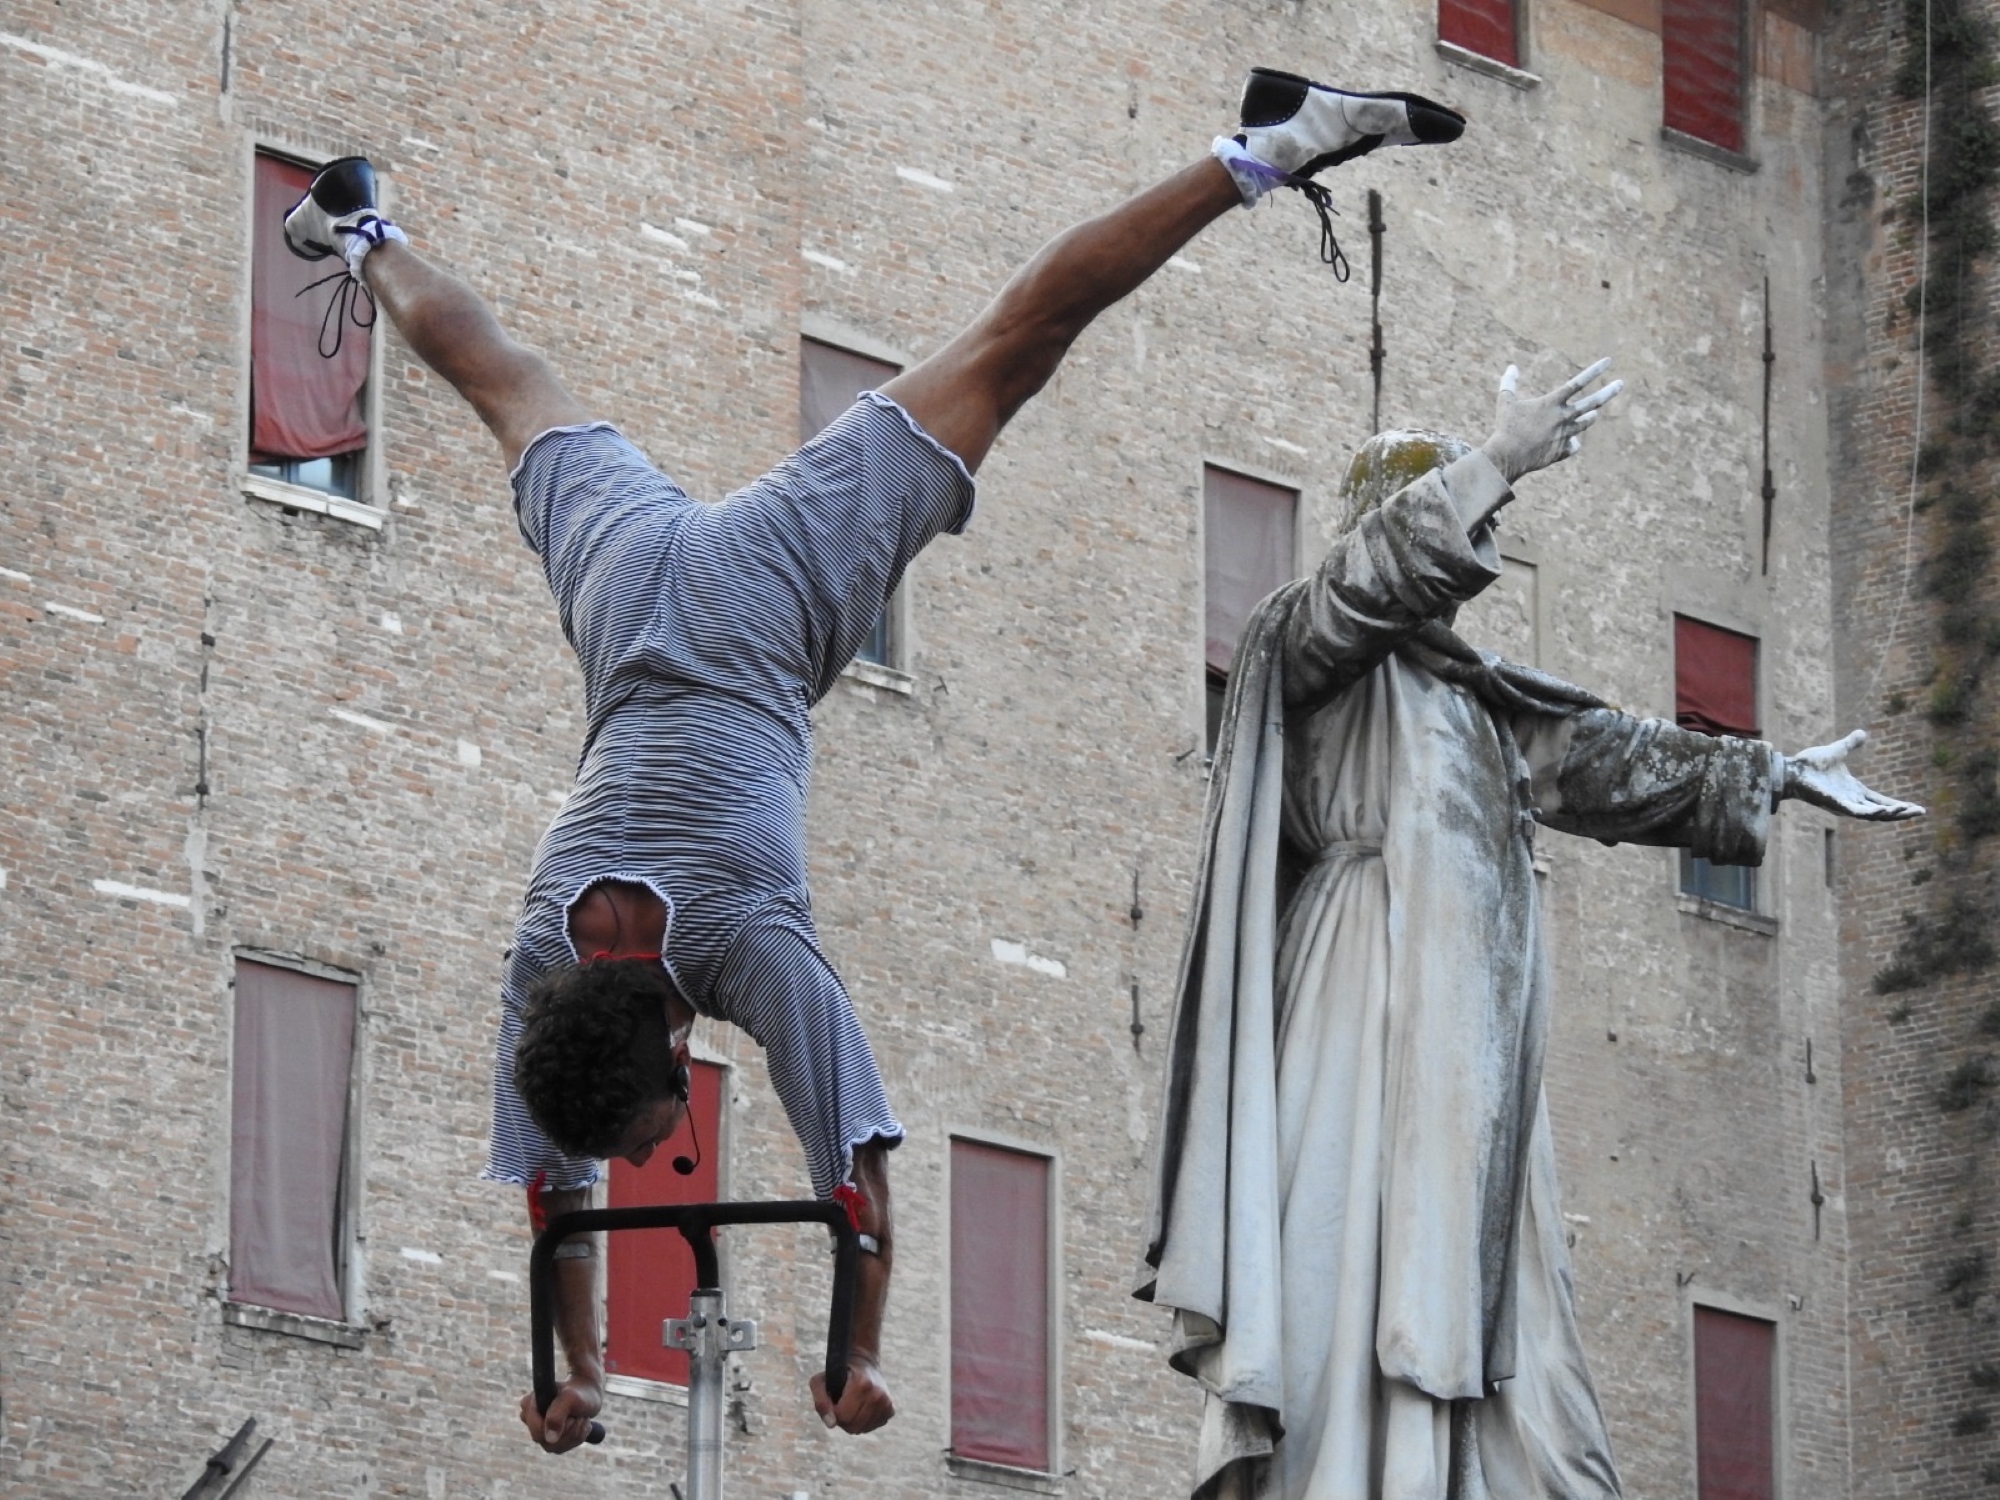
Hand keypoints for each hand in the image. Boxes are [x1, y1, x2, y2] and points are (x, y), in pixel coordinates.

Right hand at [518, 1374, 602, 1452]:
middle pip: (547, 1442)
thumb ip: (557, 1415)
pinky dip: (577, 1436)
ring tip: (579, 1416)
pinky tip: (579, 1423)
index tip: (571, 1412)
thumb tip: (550, 1439)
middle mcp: (530, 1420)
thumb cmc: (578, 1392)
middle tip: (576, 1413)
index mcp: (529, 1405)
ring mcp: (540, 1432)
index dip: (557, 1426)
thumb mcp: (570, 1399)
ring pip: (557, 1447)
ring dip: (575, 1432)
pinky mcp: (551, 1441)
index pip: (537, 1431)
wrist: (588, 1393)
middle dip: (569, 1429)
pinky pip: (564, 1448)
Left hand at [810, 1354, 894, 1434]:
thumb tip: (831, 1425)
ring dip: (852, 1421)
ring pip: (862, 1429)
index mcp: (862, 1384)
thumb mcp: (820, 1381)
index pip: (843, 1416)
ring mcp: (886, 1403)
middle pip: (853, 1426)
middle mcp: (878, 1394)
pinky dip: (864, 1422)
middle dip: (843, 1419)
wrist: (864, 1363)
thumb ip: (821, 1402)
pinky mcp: (890, 1410)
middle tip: (842, 1403)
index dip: (834, 1411)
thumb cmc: (838, 1373)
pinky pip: (871, 1427)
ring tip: (851, 1405)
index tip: (834, 1400)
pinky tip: (862, 1408)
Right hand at [1480, 357, 1622, 483]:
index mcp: (1552, 403)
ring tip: (1593, 414)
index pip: (1578, 382)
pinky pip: (1573, 445)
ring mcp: (1565, 435)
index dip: (1594, 371)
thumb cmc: (1505, 427)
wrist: (1507, 456)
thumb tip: (1511, 367)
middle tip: (1621, 383)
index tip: (1608, 362)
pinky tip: (1571, 442)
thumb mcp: (1505, 402)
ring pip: (1585, 423)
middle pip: (1593, 402)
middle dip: (1609, 391)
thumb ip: (1509, 384)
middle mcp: (1563, 417)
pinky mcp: (1562, 451)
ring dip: (1590, 417)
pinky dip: (1572, 443)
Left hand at [1781, 729, 1924, 819]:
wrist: (1791, 768)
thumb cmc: (1809, 764)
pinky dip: (1874, 813)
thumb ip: (1851, 744)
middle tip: (1920, 812)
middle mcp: (1851, 800)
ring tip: (1910, 811)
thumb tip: (1863, 733)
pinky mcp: (1837, 805)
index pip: (1880, 801)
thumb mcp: (1838, 751)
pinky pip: (1859, 813)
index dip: (1898, 805)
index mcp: (1853, 791)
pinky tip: (1888, 811)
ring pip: (1873, 815)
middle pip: (1882, 811)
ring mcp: (1844, 805)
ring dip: (1892, 814)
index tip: (1916, 807)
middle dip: (1901, 813)